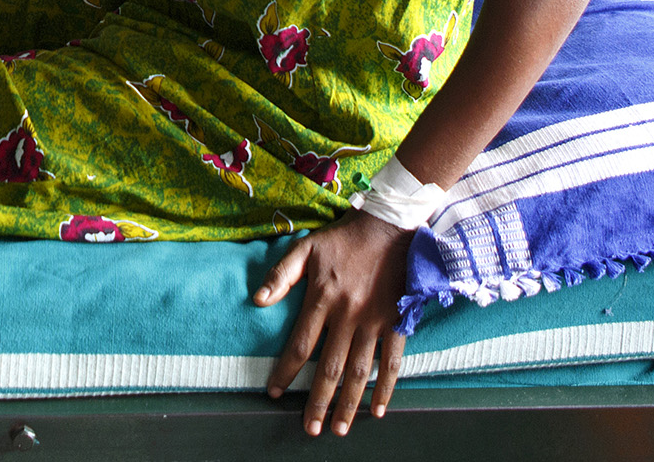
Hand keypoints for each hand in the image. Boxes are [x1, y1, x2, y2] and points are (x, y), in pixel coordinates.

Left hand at [253, 210, 412, 435]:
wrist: (389, 225)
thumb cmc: (343, 238)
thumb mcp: (306, 248)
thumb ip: (281, 275)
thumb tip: (257, 300)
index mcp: (322, 298)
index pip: (300, 345)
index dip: (285, 372)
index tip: (274, 392)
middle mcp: (348, 315)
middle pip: (330, 368)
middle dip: (318, 401)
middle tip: (309, 429)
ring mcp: (374, 321)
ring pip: (359, 371)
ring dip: (349, 404)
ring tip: (339, 428)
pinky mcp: (396, 322)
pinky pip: (391, 361)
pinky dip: (385, 387)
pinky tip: (377, 409)